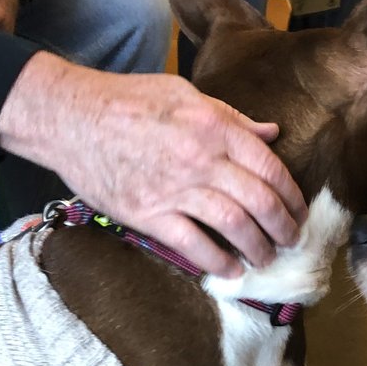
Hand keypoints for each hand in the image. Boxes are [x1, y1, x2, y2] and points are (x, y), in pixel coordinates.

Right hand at [0, 53, 307, 276]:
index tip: (298, 213)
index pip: (270, 168)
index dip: (292, 196)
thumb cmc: (127, 100)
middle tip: (290, 242)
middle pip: (259, 202)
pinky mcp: (149, 214)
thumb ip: (231, 117)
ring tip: (266, 259)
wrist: (68, 116)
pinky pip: (194, 246)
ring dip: (258, 249)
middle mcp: (201, 159)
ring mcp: (175, 189)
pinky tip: (230, 271)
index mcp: (214, 126)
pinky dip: (218, 263)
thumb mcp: (185, 94)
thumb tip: (271, 134)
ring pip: (234, 227)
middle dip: (283, 228)